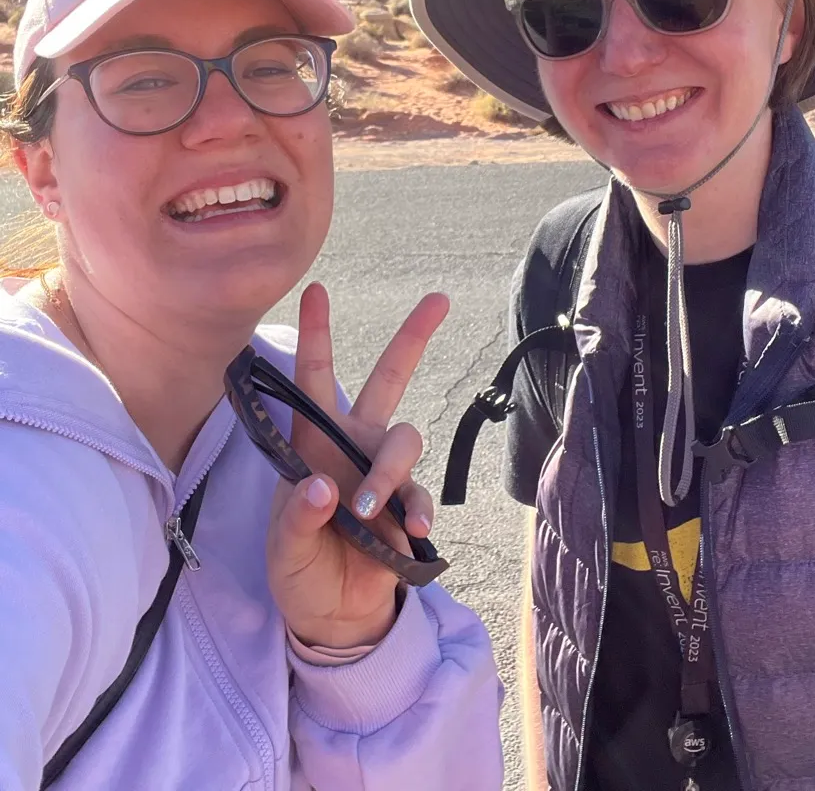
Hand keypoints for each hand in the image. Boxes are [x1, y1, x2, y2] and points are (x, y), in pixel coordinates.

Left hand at [266, 282, 448, 649]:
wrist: (335, 617)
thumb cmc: (299, 570)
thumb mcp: (283, 551)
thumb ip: (298, 520)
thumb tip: (325, 488)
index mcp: (312, 444)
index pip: (313, 381)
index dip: (316, 336)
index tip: (317, 290)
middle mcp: (353, 446)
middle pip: (388, 379)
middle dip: (412, 338)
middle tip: (439, 299)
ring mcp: (383, 472)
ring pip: (405, 439)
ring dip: (388, 472)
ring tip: (369, 511)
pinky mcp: (408, 504)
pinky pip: (421, 492)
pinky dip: (416, 508)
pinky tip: (409, 528)